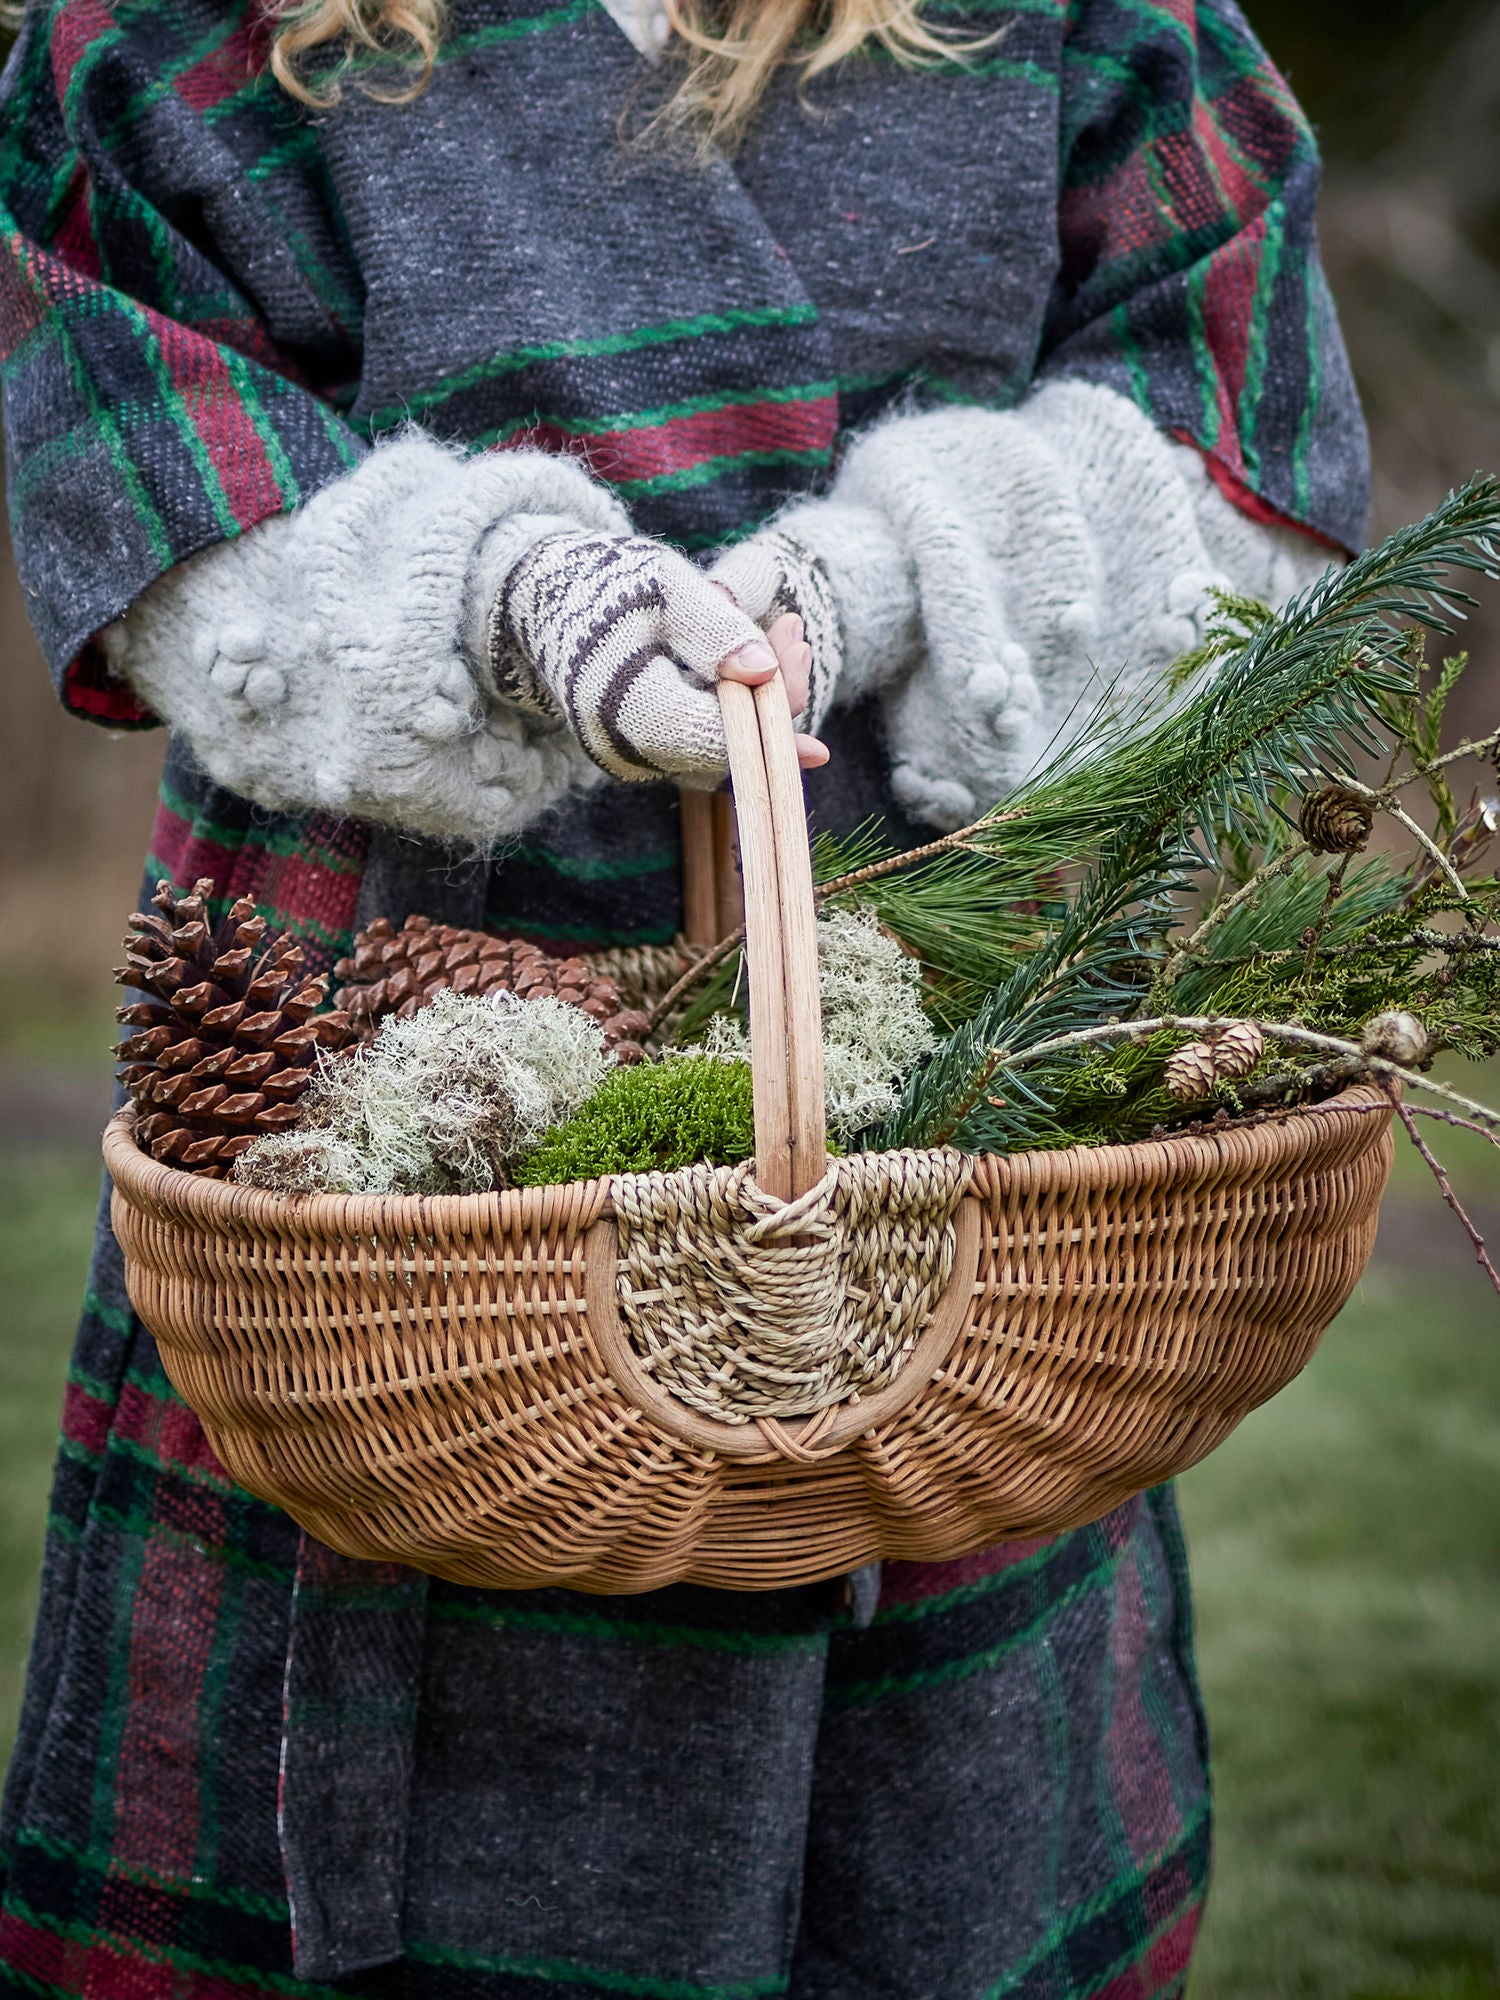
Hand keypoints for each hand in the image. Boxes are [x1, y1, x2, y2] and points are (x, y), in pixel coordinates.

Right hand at [492, 530, 823, 786]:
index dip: (771, 720)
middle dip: (773, 700)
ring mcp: (633, 759)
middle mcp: (627, 751)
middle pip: (726, 751)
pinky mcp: (642, 754)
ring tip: (782, 635)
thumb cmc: (602, 584)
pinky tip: (751, 664)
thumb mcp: (664, 586)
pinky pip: (701, 747)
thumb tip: (761, 674)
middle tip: (795, 631)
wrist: (540, 603)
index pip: (717, 737)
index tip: (808, 690)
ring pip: (718, 754)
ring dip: (757, 706)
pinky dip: (731, 712)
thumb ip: (715, 629)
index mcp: (628, 710)